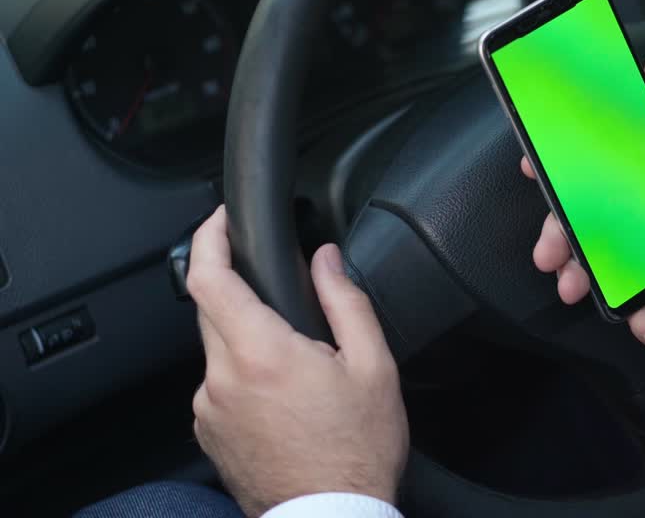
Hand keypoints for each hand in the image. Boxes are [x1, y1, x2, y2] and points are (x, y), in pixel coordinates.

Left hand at [186, 206, 408, 516]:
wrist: (330, 516)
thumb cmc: (358, 451)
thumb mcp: (373, 366)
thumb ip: (346, 301)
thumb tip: (326, 259)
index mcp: (262, 353)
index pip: (209, 277)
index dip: (209, 237)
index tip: (223, 219)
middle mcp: (222, 378)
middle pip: (211, 308)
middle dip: (240, 289)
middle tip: (282, 294)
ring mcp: (208, 408)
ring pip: (218, 348)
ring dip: (248, 338)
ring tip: (299, 364)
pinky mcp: (208, 432)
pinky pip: (219, 383)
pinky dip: (244, 375)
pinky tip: (285, 397)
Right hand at [525, 54, 644, 352]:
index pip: (606, 146)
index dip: (566, 153)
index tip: (537, 163)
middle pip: (589, 207)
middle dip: (560, 229)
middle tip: (548, 249)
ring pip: (601, 253)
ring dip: (581, 273)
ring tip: (572, 289)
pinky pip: (638, 296)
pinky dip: (639, 316)